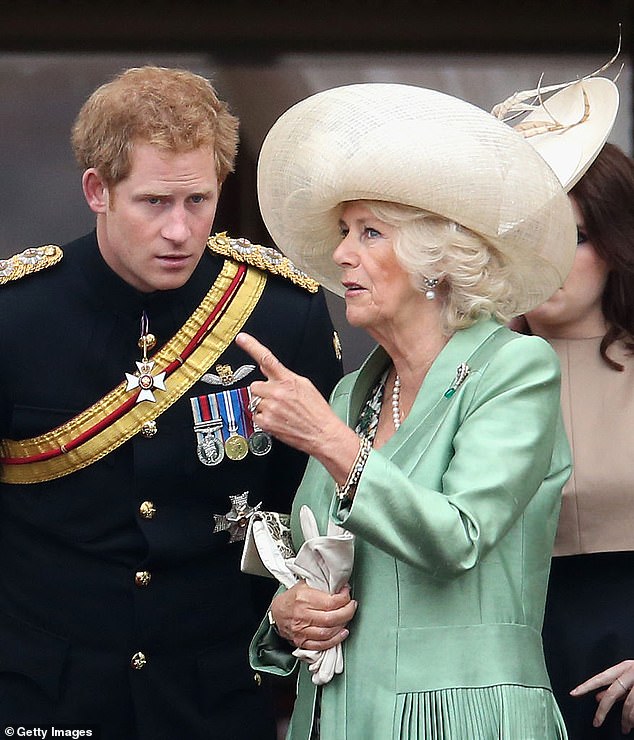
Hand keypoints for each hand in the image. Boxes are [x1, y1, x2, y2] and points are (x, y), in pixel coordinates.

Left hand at [235, 332, 341, 456]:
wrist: (322, 433)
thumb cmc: (317, 411)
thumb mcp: (305, 386)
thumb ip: (284, 376)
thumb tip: (267, 368)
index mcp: (287, 380)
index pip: (267, 359)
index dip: (252, 346)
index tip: (241, 338)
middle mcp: (276, 393)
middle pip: (255, 385)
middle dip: (263, 391)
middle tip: (277, 399)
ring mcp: (270, 408)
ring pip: (255, 401)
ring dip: (263, 405)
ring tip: (280, 411)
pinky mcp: (266, 422)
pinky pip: (255, 416)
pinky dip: (264, 418)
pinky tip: (277, 419)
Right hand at [270, 581, 356, 650]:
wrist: (276, 612)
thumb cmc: (291, 598)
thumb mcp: (304, 585)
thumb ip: (321, 585)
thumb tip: (340, 586)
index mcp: (303, 598)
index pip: (331, 601)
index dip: (344, 598)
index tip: (347, 593)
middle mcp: (302, 615)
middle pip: (332, 618)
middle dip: (347, 612)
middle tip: (352, 606)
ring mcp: (301, 631)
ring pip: (328, 632)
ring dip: (342, 625)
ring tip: (347, 618)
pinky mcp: (301, 642)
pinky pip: (321, 645)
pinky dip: (335, 640)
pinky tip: (342, 633)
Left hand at [571, 659, 633, 732]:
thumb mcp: (630, 676)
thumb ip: (615, 686)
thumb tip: (598, 696)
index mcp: (624, 667)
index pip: (600, 677)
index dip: (587, 685)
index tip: (574, 693)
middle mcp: (631, 672)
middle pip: (613, 692)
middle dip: (603, 710)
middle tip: (596, 722)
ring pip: (629, 704)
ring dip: (626, 719)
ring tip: (625, 728)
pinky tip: (633, 723)